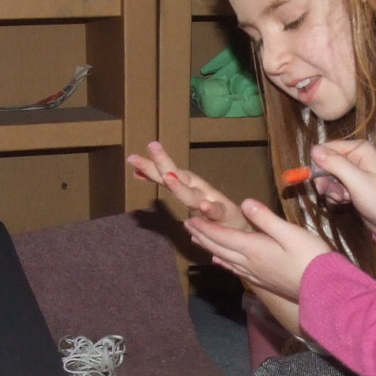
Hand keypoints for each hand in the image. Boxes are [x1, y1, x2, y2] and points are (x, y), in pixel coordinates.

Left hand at [128, 142, 245, 228]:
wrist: (243, 230)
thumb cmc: (214, 213)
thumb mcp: (188, 198)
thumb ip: (165, 185)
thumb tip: (137, 174)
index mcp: (189, 188)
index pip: (167, 175)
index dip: (150, 168)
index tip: (132, 160)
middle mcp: (199, 191)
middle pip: (178, 176)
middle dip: (164, 163)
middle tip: (151, 145)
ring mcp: (211, 202)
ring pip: (193, 195)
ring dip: (181, 187)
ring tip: (168, 177)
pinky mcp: (226, 216)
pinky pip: (217, 213)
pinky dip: (210, 209)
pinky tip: (204, 207)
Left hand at [186, 198, 333, 301]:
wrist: (324, 289)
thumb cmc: (311, 258)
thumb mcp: (290, 232)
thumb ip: (265, 218)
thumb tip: (245, 203)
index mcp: (254, 249)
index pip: (222, 236)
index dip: (206, 227)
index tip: (190, 219)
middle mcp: (250, 263)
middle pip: (219, 248)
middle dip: (203, 236)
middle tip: (188, 227)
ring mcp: (256, 274)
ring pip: (225, 260)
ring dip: (210, 248)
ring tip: (199, 241)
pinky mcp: (264, 281)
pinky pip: (236, 270)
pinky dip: (224, 263)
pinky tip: (222, 262)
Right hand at [311, 139, 375, 232]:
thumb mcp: (357, 180)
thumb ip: (335, 164)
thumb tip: (313, 149)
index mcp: (358, 149)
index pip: (327, 148)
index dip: (320, 163)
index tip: (319, 179)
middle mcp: (354, 158)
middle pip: (325, 163)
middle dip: (325, 179)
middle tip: (331, 192)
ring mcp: (352, 173)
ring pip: (327, 177)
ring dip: (331, 190)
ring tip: (342, 198)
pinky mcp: (351, 187)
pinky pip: (334, 187)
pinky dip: (335, 196)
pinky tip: (344, 202)